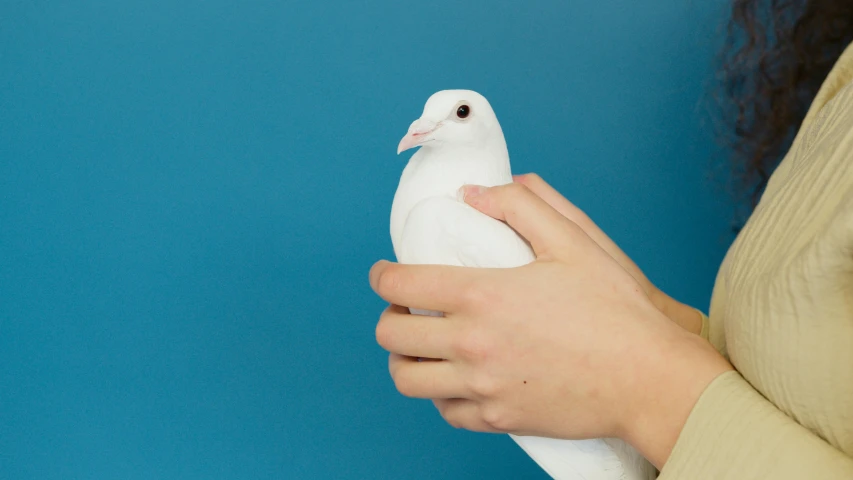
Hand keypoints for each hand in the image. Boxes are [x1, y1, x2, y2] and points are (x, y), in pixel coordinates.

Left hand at [370, 182, 731, 468]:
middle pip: (391, 336)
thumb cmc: (615, 310)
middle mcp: (472, 344)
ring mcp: (482, 387)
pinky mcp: (499, 419)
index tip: (385, 273)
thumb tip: (472, 193)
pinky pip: (446, 412)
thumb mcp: (574, 241)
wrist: (649, 379)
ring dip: (403, 359)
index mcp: (482, 296)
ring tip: (421, 345)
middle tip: (405, 308)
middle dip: (389, 316)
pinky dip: (440, 393)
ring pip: (408, 380)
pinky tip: (455, 377)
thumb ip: (521, 205)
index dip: (382, 276)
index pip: (400, 285)